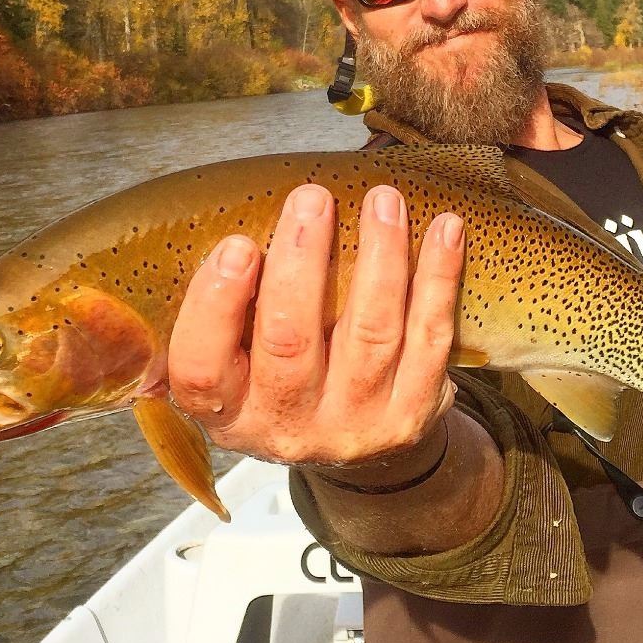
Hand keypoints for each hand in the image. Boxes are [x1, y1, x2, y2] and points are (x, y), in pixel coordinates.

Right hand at [168, 182, 465, 468]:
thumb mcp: (232, 365)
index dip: (216, 307)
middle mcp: (287, 425)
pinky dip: (438, 278)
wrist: (353, 445)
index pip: (203, 368)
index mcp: (228, 411)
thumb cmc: (279, 378)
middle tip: (312, 197)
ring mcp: (354, 424)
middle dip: (301, 263)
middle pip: (290, 344)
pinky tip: (445, 229)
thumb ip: (217, 316)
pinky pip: (430, 337)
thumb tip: (197, 239)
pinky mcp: (411, 412)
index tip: (238, 245)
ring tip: (383, 200)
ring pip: (371, 333)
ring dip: (380, 257)